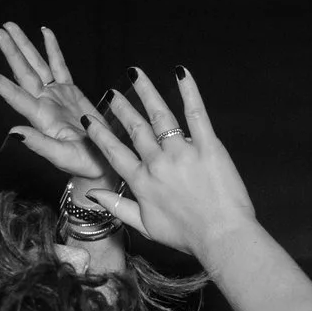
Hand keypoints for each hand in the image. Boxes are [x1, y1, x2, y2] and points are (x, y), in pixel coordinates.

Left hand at [0, 24, 111, 188]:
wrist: (102, 164)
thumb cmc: (84, 165)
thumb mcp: (62, 156)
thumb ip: (38, 144)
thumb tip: (12, 133)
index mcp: (40, 117)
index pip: (13, 94)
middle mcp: (44, 103)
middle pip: (23, 71)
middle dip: (10, 50)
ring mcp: (56, 95)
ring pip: (37, 64)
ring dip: (25, 45)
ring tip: (11, 26)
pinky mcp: (71, 92)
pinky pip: (59, 66)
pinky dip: (52, 48)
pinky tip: (44, 32)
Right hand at [76, 67, 258, 262]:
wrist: (222, 238)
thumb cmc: (187, 237)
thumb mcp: (145, 227)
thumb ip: (117, 207)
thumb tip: (93, 195)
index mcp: (142, 182)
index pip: (114, 152)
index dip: (100, 134)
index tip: (89, 118)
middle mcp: (158, 164)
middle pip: (135, 129)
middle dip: (122, 108)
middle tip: (113, 93)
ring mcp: (183, 153)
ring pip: (160, 116)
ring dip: (146, 93)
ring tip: (135, 75)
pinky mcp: (208, 147)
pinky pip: (196, 114)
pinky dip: (189, 91)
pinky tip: (181, 73)